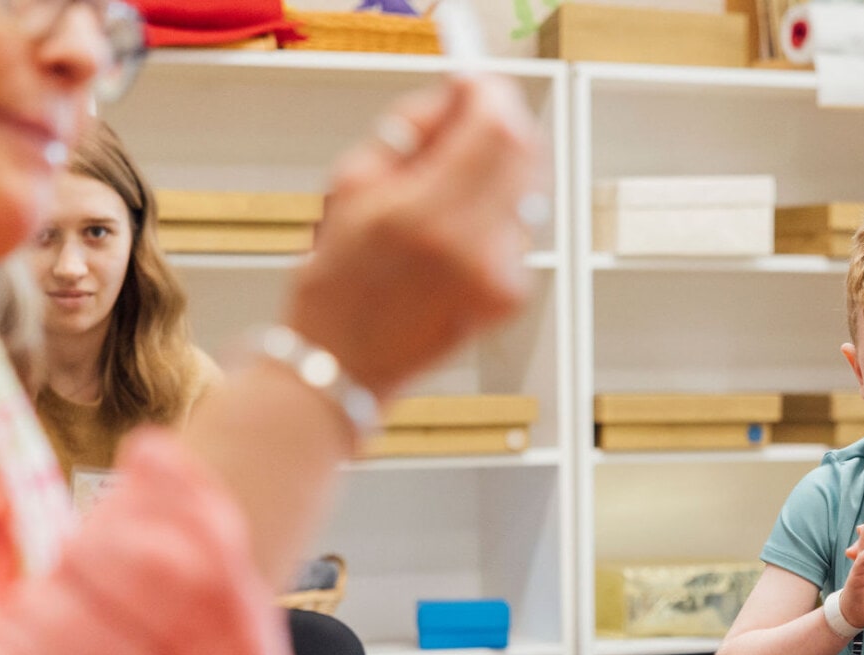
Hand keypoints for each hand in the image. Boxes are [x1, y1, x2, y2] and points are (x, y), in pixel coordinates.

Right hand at [289, 76, 543, 399]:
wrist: (344, 362)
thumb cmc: (338, 281)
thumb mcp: (353, 185)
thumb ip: (413, 131)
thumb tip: (458, 97)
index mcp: (425, 217)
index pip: (493, 128)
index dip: (488, 95)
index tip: (473, 84)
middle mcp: (472, 250)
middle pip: (522, 153)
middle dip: (499, 126)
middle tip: (470, 118)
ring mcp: (498, 278)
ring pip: (525, 189)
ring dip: (496, 171)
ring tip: (446, 187)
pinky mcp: (510, 299)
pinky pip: (517, 231)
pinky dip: (494, 216)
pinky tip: (453, 233)